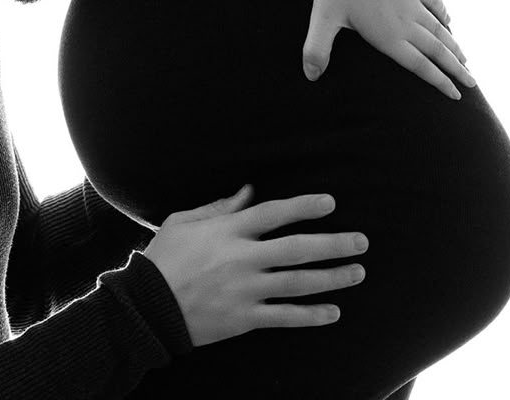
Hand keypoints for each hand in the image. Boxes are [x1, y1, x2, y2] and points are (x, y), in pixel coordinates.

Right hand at [144, 186, 367, 345]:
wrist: (147, 306)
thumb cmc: (163, 257)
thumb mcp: (184, 221)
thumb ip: (220, 206)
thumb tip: (249, 191)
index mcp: (228, 230)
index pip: (274, 213)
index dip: (304, 206)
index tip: (330, 203)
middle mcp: (242, 258)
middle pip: (298, 249)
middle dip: (334, 244)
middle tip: (362, 241)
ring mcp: (246, 290)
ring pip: (299, 283)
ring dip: (333, 277)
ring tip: (358, 272)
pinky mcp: (244, 318)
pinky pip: (286, 317)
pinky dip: (312, 315)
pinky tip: (334, 312)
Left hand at [303, 0, 476, 98]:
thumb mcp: (323, 13)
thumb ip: (318, 46)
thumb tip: (310, 76)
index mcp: (388, 35)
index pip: (418, 66)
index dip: (438, 82)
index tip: (456, 97)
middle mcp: (406, 23)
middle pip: (436, 51)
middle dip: (455, 70)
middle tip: (472, 85)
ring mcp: (413, 1)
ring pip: (439, 30)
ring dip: (454, 46)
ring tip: (466, 60)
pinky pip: (434, 2)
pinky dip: (444, 14)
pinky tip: (450, 21)